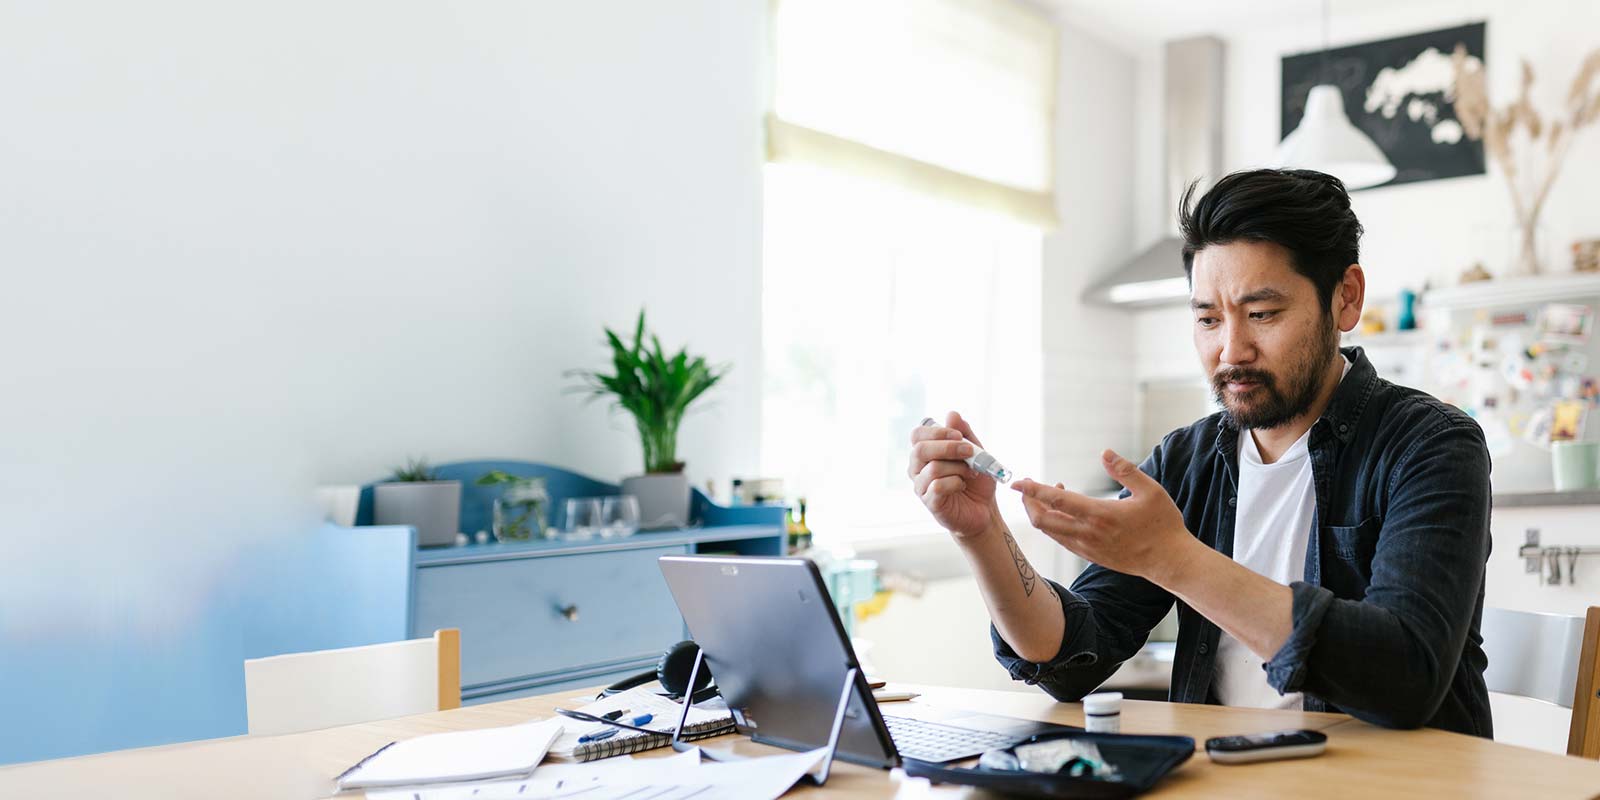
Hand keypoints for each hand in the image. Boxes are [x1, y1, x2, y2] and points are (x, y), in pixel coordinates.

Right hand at [908, 411, 1000, 539]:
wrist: (984, 509)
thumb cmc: (976, 481)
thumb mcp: (976, 453)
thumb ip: (964, 434)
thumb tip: (951, 414)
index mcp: (925, 453)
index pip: (917, 435)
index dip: (937, 431)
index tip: (959, 435)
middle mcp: (917, 468)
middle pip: (920, 449)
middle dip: (948, 447)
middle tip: (969, 451)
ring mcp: (921, 486)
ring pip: (933, 468)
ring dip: (958, 468)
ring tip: (971, 473)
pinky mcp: (930, 503)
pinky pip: (938, 487)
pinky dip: (956, 483)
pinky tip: (962, 486)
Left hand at [1010, 449, 1194, 582]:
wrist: (1169, 561)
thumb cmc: (1163, 525)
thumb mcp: (1151, 491)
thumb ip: (1126, 470)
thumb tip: (1105, 452)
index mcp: (1099, 515)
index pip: (1056, 500)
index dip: (1033, 490)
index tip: (1017, 481)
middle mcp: (1087, 533)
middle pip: (1042, 520)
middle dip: (1029, 503)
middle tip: (1028, 486)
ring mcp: (1087, 547)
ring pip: (1050, 531)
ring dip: (1042, 513)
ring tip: (1050, 493)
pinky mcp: (1090, 556)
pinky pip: (1062, 540)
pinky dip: (1054, 524)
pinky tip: (1064, 512)